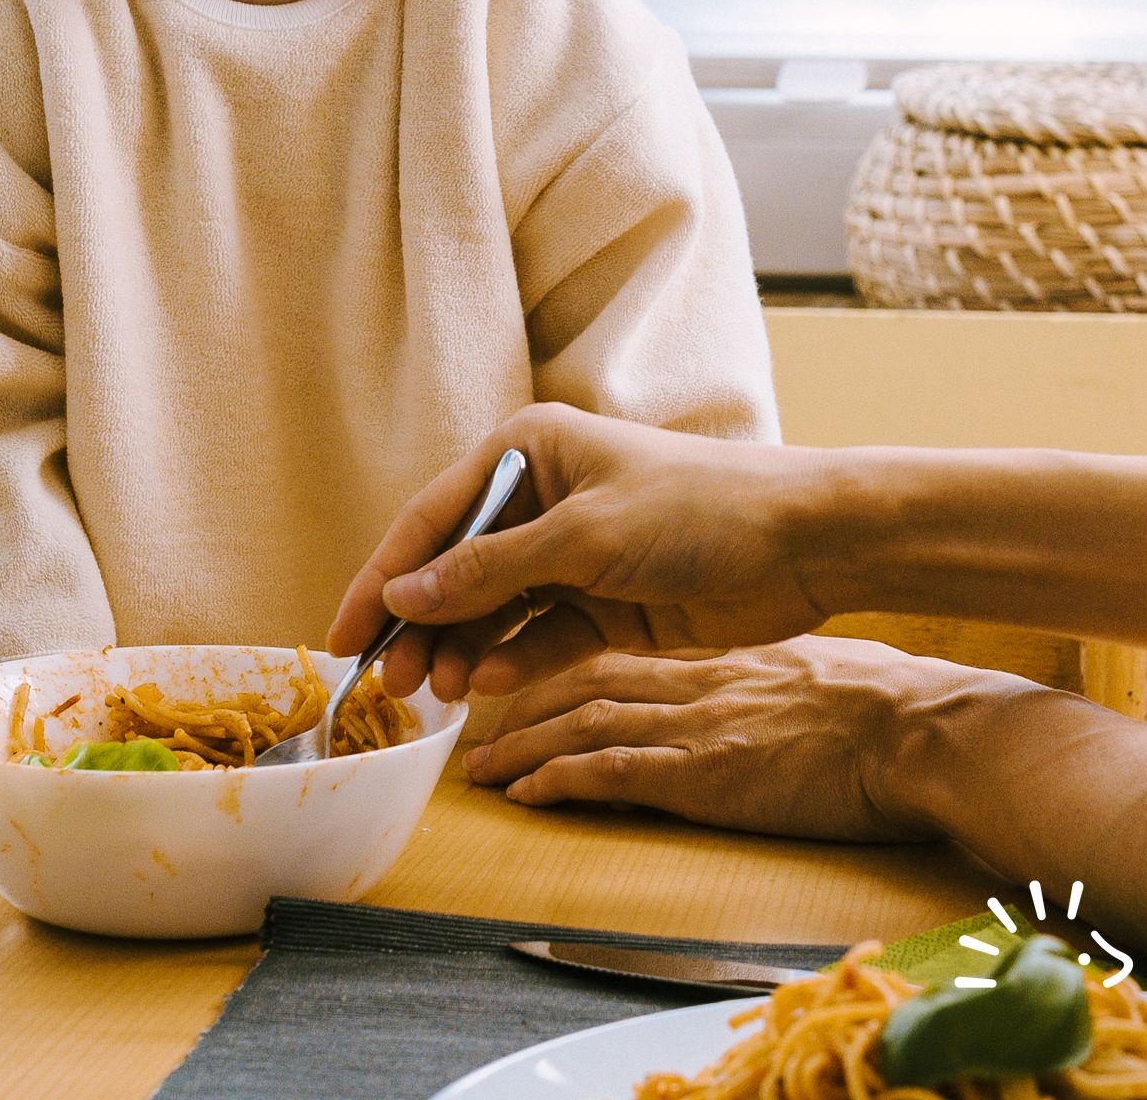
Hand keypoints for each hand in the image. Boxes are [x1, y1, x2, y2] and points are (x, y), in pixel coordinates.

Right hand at [328, 404, 835, 702]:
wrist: (804, 543)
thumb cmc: (695, 508)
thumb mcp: (582, 537)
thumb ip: (488, 571)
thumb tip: (401, 598)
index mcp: (526, 451)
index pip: (432, 519)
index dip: (382, 578)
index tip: (343, 637)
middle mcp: (541, 497)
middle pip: (455, 568)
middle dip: (420, 625)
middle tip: (390, 687)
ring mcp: (572, 553)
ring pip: (493, 609)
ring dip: (463, 649)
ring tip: (440, 696)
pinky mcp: (604, 603)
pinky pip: (539, 635)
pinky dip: (514, 659)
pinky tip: (491, 685)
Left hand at [464, 636, 990, 841]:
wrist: (916, 727)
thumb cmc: (882, 703)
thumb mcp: (805, 675)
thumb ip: (760, 682)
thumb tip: (750, 701)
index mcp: (713, 662)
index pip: (615, 659)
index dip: (561, 673)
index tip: (525, 689)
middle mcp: (691, 685)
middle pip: (581, 685)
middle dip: (522, 707)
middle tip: (478, 732)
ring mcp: (694, 726)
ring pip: (581, 725)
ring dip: (522, 747)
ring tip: (482, 770)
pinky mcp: (704, 772)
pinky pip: (612, 771)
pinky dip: (560, 779)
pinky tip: (525, 793)